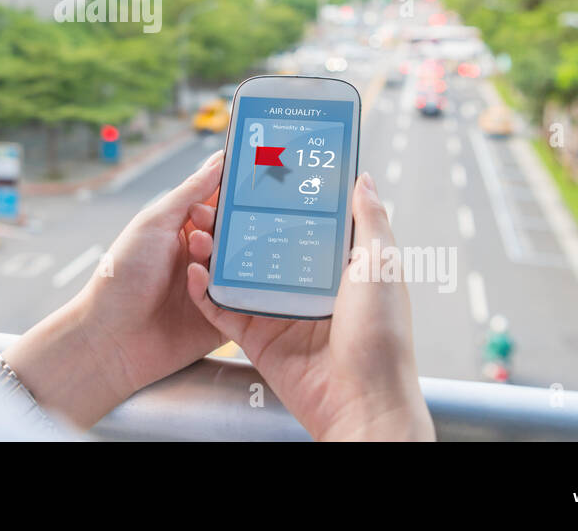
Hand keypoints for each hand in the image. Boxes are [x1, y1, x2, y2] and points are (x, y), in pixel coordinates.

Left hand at [3, 150, 227, 427]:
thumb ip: (190, 192)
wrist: (112, 337)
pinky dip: (223, 287)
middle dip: (230, 224)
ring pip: (241, 263)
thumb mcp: (154, 223)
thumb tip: (219, 160)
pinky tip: (202, 282)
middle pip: (235, 232)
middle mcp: (200, 254)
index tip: (249, 177)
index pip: (217, 202)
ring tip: (201, 252)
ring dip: (224, 255)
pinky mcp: (223, 317)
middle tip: (215, 222)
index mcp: (181, 228)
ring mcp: (213, 285)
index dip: (230, 190)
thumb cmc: (123, 274)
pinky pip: (240, 298)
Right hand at [185, 171, 434, 440]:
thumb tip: (361, 180)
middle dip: (240, 223)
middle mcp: (307, 287)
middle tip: (218, 200)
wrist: (362, 403)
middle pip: (265, 245)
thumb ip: (370, 221)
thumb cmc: (382, 339)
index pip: (307, 224)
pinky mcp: (258, 339)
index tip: (263, 174)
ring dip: (216, 252)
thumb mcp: (382, 267)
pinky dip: (205, 292)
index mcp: (339, 268)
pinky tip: (194, 271)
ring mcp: (280, 312)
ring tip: (199, 229)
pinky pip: (223, 311)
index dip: (285, 200)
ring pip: (239, 273)